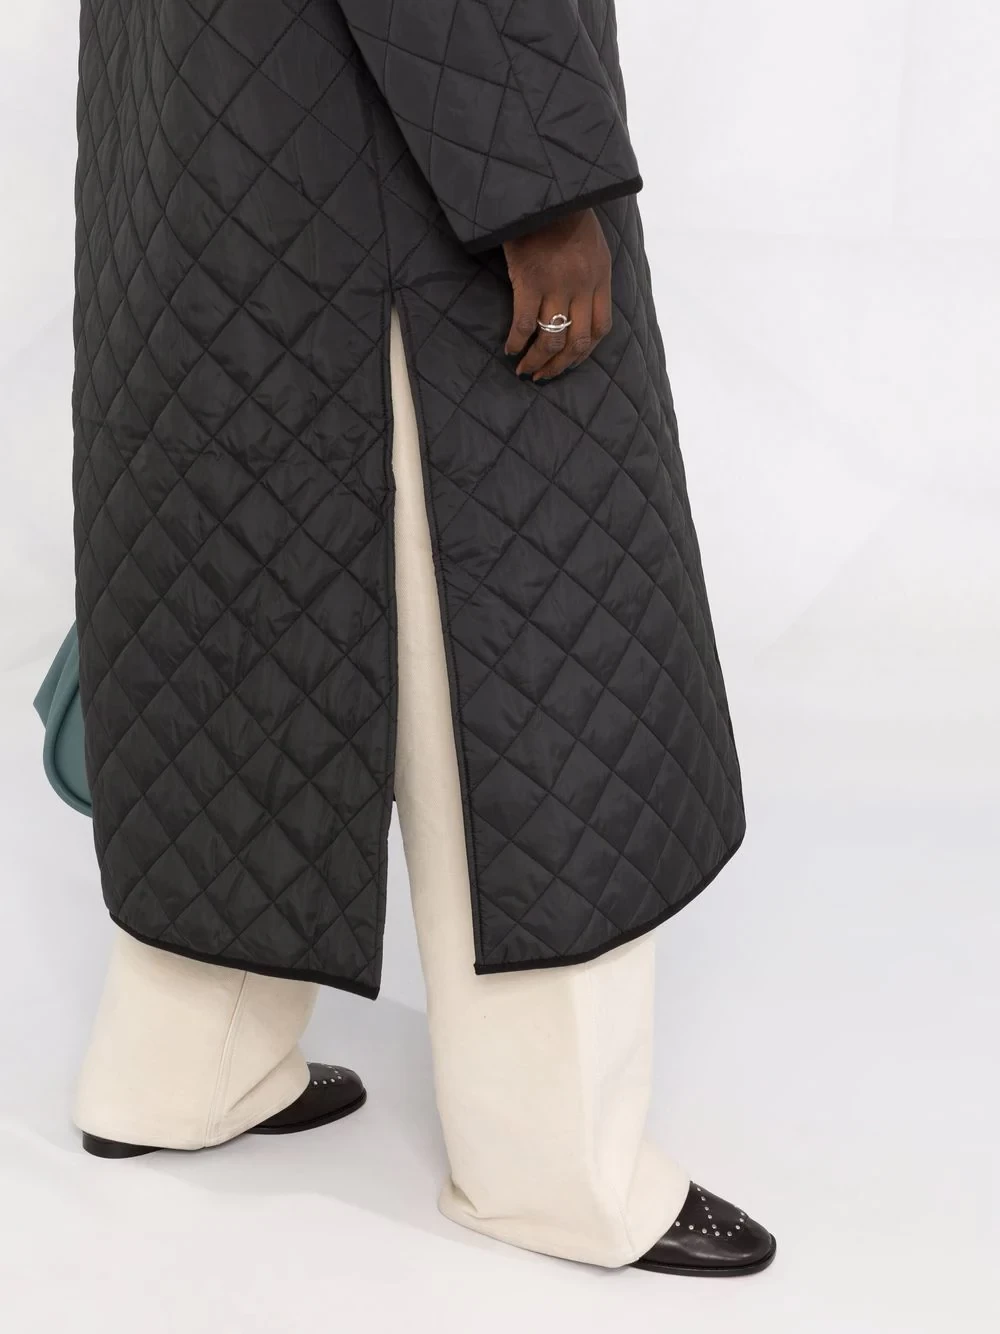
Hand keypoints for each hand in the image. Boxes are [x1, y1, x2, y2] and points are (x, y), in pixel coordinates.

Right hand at [503, 209, 612, 381]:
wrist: (544, 188)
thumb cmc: (565, 212)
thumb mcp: (592, 244)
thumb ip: (590, 274)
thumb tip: (579, 303)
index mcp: (600, 277)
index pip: (601, 327)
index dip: (585, 351)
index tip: (571, 361)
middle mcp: (582, 286)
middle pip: (577, 342)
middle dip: (560, 366)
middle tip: (545, 375)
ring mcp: (557, 286)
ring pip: (552, 340)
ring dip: (537, 361)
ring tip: (525, 370)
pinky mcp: (530, 281)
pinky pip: (525, 324)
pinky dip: (516, 341)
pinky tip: (510, 348)